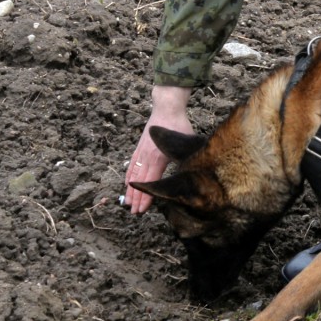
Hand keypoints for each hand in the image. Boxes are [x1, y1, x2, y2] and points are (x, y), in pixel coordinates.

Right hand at [124, 86, 193, 213]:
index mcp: (160, 158)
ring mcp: (142, 152)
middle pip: (141, 182)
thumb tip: (194, 172)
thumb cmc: (179, 125)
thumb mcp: (186, 142)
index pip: (152, 182)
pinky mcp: (139, 148)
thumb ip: (186, 158)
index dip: (146, 197)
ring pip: (134, 175)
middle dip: (137, 199)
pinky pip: (132, 165)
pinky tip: (127, 185)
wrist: (166, 108)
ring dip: (130, 190)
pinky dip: (129, 176)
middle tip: (134, 213)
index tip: (142, 210)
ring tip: (128, 203)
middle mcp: (148, 157)